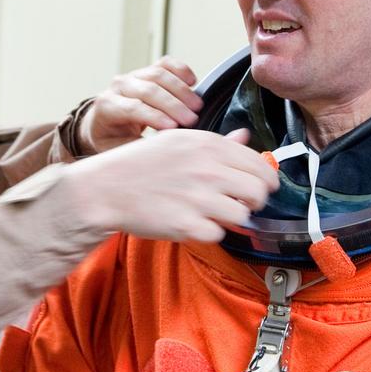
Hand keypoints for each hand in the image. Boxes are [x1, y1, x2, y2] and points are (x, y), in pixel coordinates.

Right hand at [62, 128, 277, 242]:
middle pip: (259, 191)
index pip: (260, 165)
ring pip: (243, 215)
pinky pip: (218, 235)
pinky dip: (208, 233)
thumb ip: (217, 141)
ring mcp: (197, 198)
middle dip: (254, 201)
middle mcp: (207, 168)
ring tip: (213, 214)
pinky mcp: (186, 224)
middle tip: (240, 204)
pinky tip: (192, 222)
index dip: (265, 180)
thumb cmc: (140, 165)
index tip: (258, 188)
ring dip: (232, 219)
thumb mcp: (178, 141)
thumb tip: (245, 136)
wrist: (105, 188)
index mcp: (208, 145)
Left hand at [78, 56, 202, 151]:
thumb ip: (138, 148)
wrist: (105, 123)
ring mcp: (134, 75)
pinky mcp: (148, 70)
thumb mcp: (120, 149)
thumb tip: (162, 151)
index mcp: (108, 106)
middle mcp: (119, 86)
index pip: (134, 107)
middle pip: (149, 90)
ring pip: (158, 74)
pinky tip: (193, 82)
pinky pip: (166, 63)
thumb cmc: (113, 138)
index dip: (156, 116)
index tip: (174, 127)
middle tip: (191, 120)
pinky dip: (181, 70)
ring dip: (181, 90)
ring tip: (197, 106)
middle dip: (173, 105)